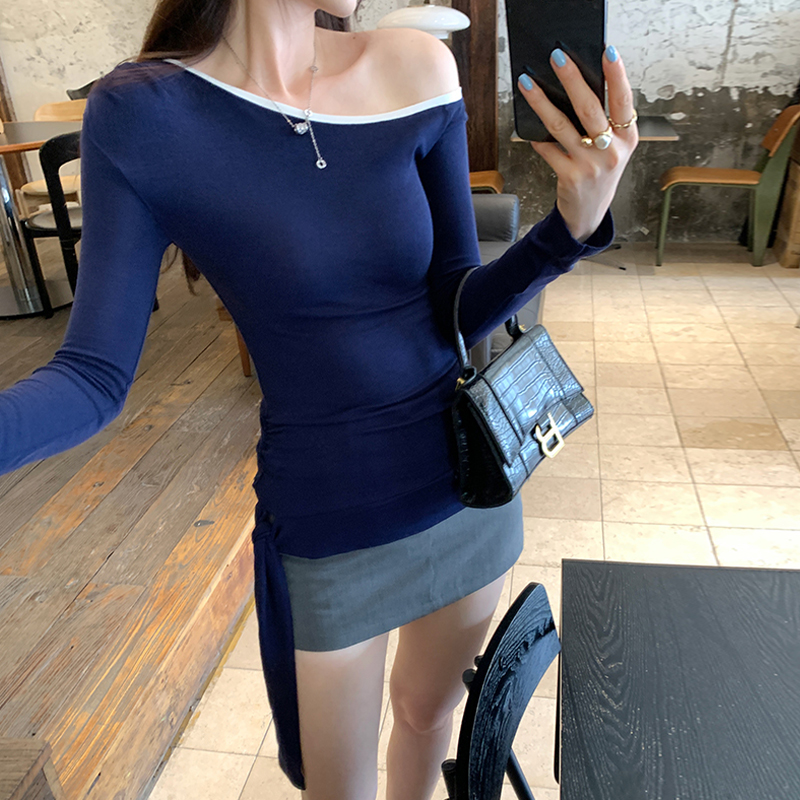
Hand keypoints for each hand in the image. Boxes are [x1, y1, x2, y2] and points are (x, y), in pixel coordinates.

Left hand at [517, 46, 637, 242]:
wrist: (589, 212)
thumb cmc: (600, 172)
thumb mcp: (615, 148)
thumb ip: (606, 123)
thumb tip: (578, 87)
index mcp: (627, 138)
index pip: (623, 100)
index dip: (617, 75)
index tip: (607, 51)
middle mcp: (612, 151)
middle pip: (589, 107)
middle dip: (571, 78)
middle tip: (557, 58)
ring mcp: (590, 165)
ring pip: (562, 126)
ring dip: (541, 102)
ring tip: (528, 84)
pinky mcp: (570, 177)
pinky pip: (548, 150)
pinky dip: (537, 137)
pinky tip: (528, 127)